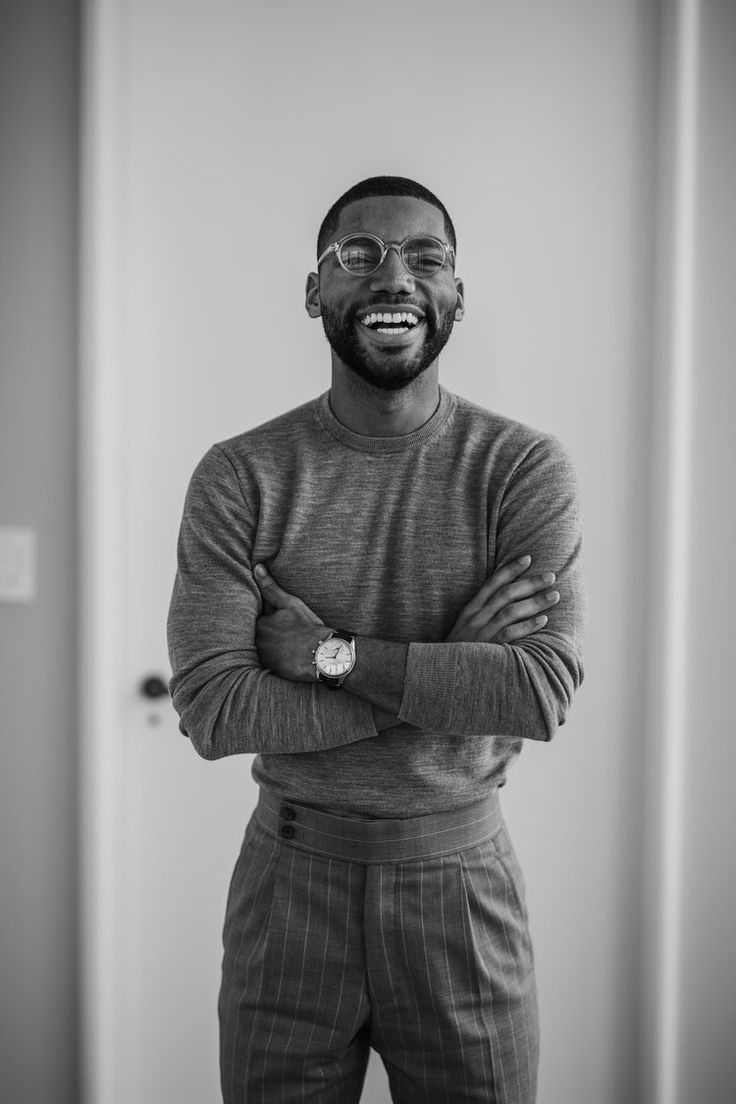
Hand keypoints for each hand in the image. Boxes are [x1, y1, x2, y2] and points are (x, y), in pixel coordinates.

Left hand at [253, 564, 328, 681]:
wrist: (322, 654)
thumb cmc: (307, 626)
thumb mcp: (289, 603)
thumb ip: (270, 587)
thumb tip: (256, 568)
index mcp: (260, 624)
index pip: (257, 619)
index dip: (268, 618)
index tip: (281, 620)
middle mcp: (257, 642)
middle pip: (258, 635)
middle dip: (268, 633)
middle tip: (286, 633)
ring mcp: (264, 658)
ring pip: (263, 648)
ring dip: (271, 646)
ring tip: (288, 644)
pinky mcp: (272, 671)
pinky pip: (269, 662)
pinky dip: (276, 659)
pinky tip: (288, 655)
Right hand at [446, 555, 559, 643]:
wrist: (444, 674)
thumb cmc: (460, 651)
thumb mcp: (464, 628)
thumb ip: (481, 615)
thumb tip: (506, 602)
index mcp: (470, 610)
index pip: (492, 583)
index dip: (510, 569)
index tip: (527, 559)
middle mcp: (476, 618)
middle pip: (506, 594)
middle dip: (530, 583)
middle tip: (550, 576)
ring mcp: (482, 633)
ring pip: (511, 611)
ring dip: (535, 602)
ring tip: (554, 596)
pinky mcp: (489, 649)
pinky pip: (511, 633)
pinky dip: (528, 625)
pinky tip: (544, 620)